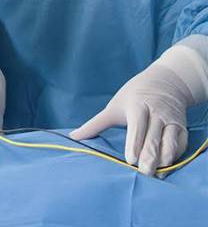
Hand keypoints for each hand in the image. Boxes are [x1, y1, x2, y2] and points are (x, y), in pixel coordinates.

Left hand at [70, 42, 207, 175]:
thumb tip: (73, 137)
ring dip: (164, 158)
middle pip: (153, 138)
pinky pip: (181, 143)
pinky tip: (168, 166)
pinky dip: (175, 154)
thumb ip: (95, 124)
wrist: (165, 81)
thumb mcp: (113, 107)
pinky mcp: (181, 127)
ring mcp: (171, 121)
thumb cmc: (133, 96)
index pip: (137, 127)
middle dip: (149, 157)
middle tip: (144, 174)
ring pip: (169, 142)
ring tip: (158, 173)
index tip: (130, 160)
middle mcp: (156, 114)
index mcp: (138, 107)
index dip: (134, 144)